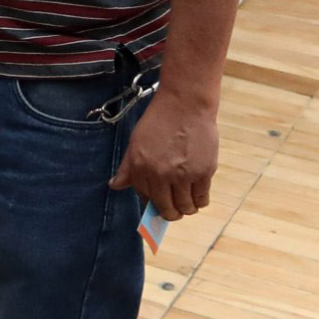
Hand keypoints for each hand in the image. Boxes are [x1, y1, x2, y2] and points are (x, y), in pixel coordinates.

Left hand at [113, 78, 217, 220]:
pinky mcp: (204, 172)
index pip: (145, 199)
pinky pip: (202, 198)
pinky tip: (197, 195)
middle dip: (170, 213)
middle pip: (167, 209)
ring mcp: (184, 175)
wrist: (185, 104)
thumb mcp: (136, 142)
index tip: (157, 203)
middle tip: (174, 209)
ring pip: (186, 208)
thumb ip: (127, 168)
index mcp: (141, 168)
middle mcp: (161, 175)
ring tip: (187, 203)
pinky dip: (200, 201)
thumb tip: (115, 186)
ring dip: (186, 209)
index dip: (152, 203)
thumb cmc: (159, 120)